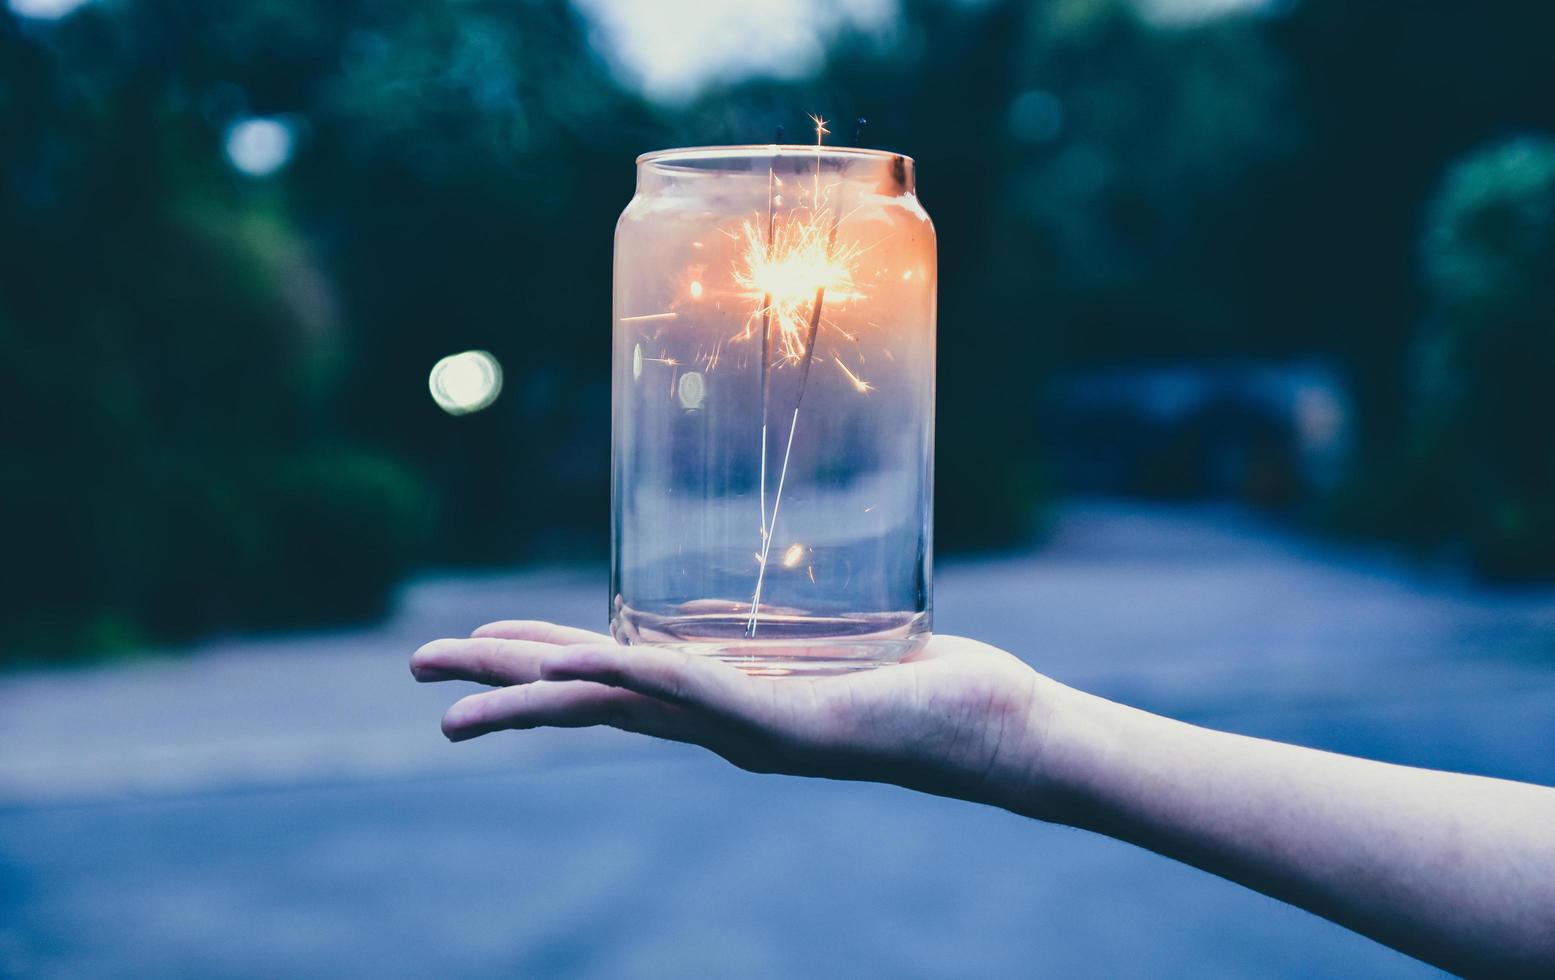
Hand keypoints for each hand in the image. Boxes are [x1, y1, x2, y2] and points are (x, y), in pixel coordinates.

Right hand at [411, 621, 1070, 811]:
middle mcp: (722, 723)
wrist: (1000, 732)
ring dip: (533, 695)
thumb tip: (785, 586)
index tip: (479, 640)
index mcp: (725, 701)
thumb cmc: (933, 683)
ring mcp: (748, 728)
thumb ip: (803, 626)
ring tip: (454, 702)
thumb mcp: (845, 643)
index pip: (610, 677)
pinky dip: (626, 676)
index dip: (539, 658)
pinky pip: (692, 693)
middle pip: (589, 697)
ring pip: (617, 704)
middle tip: (417, 674)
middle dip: (500, 684)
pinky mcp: (787, 722)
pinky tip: (570, 663)